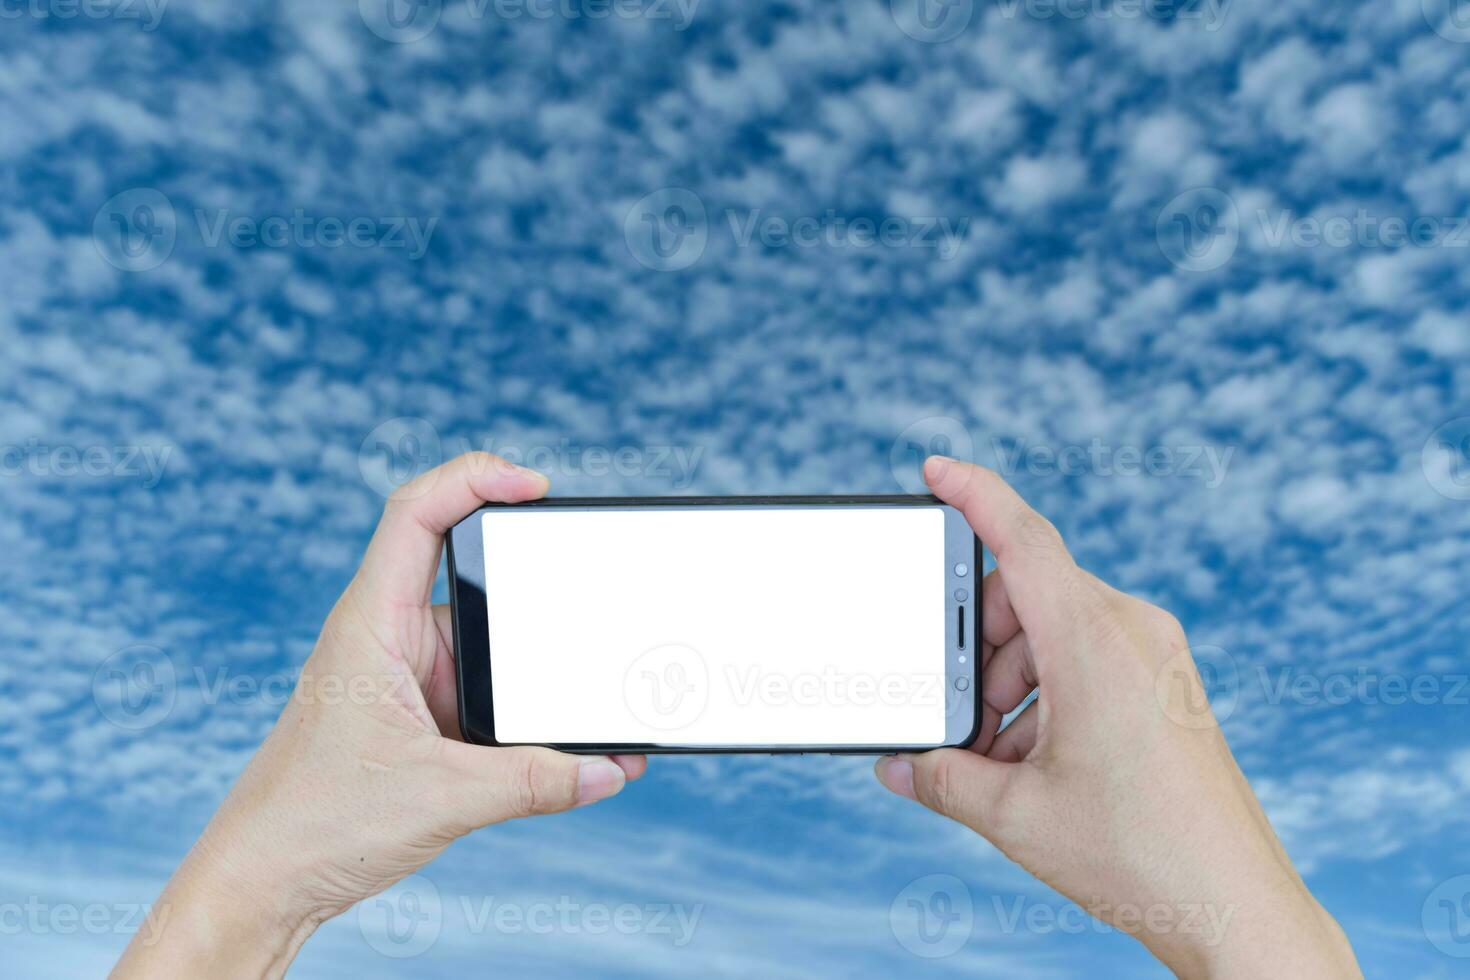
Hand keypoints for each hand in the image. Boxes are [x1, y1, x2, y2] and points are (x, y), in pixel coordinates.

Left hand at [113, 453, 645, 978]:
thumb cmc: (315, 825)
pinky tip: (567, 747)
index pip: (416, 514)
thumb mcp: (443, 799)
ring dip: (537, 672)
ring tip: (591, 704)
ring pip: (489, 647)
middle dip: (539, 594)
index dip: (475, 478)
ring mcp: (407, 677)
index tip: (537, 487)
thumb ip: (534, 782)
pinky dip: (526, 714)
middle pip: (474, 579)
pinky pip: (485, 694)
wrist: (264, 883)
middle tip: (595, 605)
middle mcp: (390, 637)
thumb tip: (610, 770)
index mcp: (373, 624)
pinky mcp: (420, 716)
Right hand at [875, 457, 1359, 978]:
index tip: (935, 470)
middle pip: (1027, 594)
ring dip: (1012, 678)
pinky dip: (1050, 690)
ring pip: (1056, 629)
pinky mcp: (1168, 681)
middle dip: (978, 644)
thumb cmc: (1137, 853)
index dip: (974, 495)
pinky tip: (1032, 759)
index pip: (1024, 538)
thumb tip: (897, 765)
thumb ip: (941, 777)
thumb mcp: (1014, 814)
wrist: (1233, 903)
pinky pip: (1091, 656)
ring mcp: (1157, 653)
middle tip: (954, 712)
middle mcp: (1132, 630)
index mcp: (1093, 640)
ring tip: (995, 757)